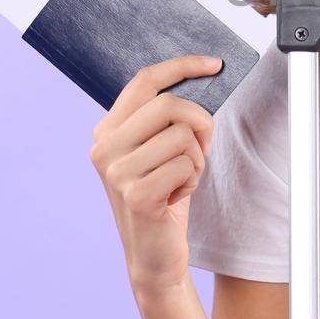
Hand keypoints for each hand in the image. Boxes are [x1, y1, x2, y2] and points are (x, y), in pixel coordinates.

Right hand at [89, 54, 223, 292]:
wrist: (154, 254)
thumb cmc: (163, 196)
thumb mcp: (159, 151)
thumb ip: (168, 119)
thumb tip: (204, 79)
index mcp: (108, 130)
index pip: (145, 81)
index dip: (182, 66)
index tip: (214, 64)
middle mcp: (105, 148)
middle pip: (169, 105)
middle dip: (201, 123)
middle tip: (202, 147)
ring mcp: (117, 172)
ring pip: (182, 137)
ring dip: (196, 159)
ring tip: (180, 179)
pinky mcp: (136, 195)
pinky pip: (186, 165)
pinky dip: (193, 180)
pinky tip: (176, 196)